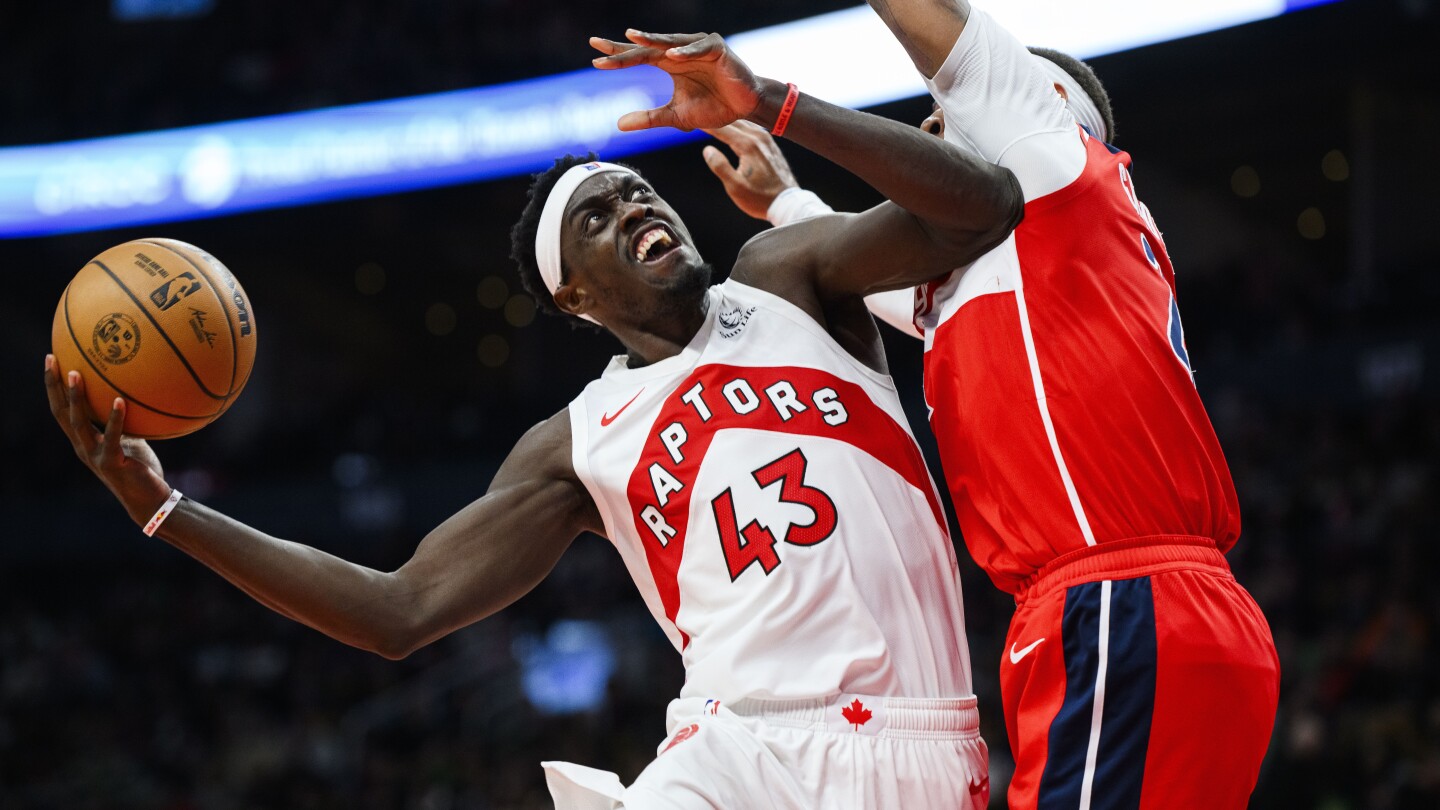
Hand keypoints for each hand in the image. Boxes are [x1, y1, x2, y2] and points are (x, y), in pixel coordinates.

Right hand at [44, 355, 169, 526]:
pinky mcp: (111, 463)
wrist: (148, 500)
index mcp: (83, 440)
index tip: (52, 360)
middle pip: (60, 412)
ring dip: (76, 398)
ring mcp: (93, 455)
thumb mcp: (132, 440)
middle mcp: (82, 446)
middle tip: (52, 359)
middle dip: (54, 385)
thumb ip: (126, 421)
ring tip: (76, 373)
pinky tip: (121, 400)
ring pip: (78, 423)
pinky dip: (115, 418)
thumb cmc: (140, 468)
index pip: (61, 410)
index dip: (54, 386)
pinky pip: (112, 436)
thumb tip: (134, 393)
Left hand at [590, 30, 769, 131]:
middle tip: (599, 46)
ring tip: (632, 38)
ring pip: (670, 42)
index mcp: (669, 64)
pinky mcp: (716, 48)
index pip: (638, 57)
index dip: (617, 56)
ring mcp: (697, 47)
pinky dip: (687, 51)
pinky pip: (699, 48)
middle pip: (647, 47)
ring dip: (652, 40)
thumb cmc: (713, 107)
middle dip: (624, 47)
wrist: (744, 108)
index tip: (594, 58)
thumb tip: (618, 124)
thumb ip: (649, 118)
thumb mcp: (676, 117)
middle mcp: (680, 51)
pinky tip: (672, 55)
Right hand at [702, 121, 798, 220]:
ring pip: (743, 122)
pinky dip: (740, 125)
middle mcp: (758, 137)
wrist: (787, 203)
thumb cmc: (760, 199)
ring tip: (715, 117)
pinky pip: (752, 127)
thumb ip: (720, 167)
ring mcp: (767, 139)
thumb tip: (707, 149)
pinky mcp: (771, 144)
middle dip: (716, 118)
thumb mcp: (735, 188)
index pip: (722, 129)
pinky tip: (735, 126)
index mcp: (748, 145)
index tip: (693, 118)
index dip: (706, 123)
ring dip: (728, 120)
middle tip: (701, 114)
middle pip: (732, 122)